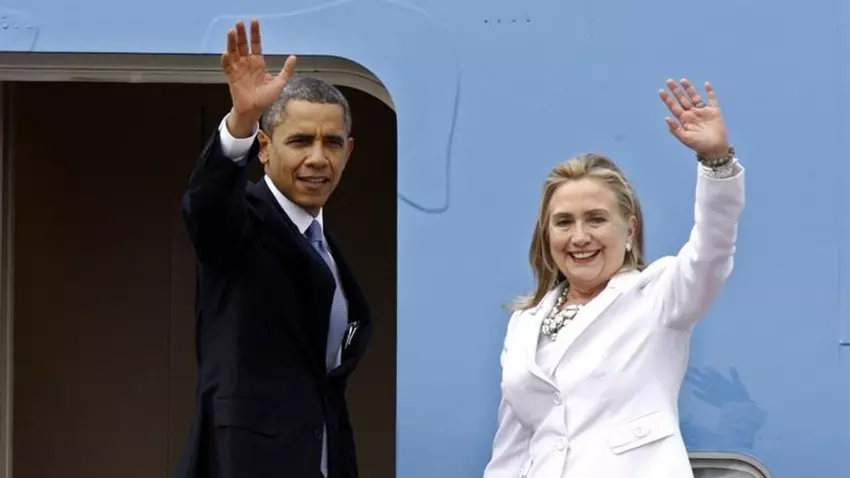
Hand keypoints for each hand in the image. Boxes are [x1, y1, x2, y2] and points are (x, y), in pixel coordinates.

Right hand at [222, 19, 297, 136]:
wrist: (255, 110)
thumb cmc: (266, 98)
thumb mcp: (279, 83)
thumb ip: (286, 70)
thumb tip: (294, 57)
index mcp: (258, 62)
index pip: (255, 44)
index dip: (255, 33)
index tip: (254, 21)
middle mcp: (246, 63)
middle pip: (243, 45)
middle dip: (241, 34)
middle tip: (240, 22)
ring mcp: (238, 69)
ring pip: (233, 52)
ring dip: (231, 42)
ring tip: (232, 32)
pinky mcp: (231, 77)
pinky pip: (227, 67)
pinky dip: (226, 60)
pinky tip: (227, 52)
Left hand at [659, 78, 728, 157]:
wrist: (714, 148)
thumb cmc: (698, 145)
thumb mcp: (684, 138)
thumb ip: (675, 128)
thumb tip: (666, 118)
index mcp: (684, 119)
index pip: (674, 107)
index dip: (667, 99)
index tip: (660, 91)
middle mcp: (692, 113)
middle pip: (682, 99)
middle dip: (676, 90)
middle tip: (669, 80)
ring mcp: (703, 111)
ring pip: (695, 97)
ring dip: (689, 89)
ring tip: (683, 80)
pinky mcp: (714, 111)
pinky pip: (712, 99)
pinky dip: (710, 92)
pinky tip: (706, 84)